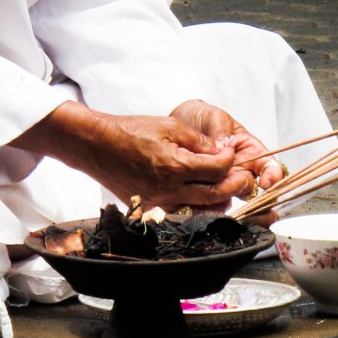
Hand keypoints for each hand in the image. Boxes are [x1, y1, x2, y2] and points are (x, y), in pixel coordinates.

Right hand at [12, 101, 245, 210]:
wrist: (97, 146)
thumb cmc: (129, 132)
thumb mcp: (169, 126)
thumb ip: (199, 141)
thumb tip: (222, 151)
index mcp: (174, 166)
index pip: (218, 169)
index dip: (231, 159)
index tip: (230, 152)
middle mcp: (168, 189)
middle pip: (216, 194)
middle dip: (234, 184)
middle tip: (240, 174)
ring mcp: (158, 202)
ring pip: (201, 208)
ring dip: (217, 197)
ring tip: (222, 183)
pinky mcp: (150, 207)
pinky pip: (182, 211)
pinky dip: (196, 204)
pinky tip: (198, 191)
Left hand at [170, 99, 285, 191]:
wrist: (178, 121)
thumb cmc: (202, 117)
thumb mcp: (215, 117)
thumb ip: (222, 130)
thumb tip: (224, 146)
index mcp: (250, 150)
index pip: (269, 166)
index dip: (273, 175)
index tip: (268, 181)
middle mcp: (240, 169)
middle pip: (252, 187)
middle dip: (247, 190)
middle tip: (236, 188)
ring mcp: (222, 180)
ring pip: (231, 197)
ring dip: (226, 197)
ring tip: (216, 194)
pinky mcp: (203, 188)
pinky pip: (209, 201)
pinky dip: (207, 204)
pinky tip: (200, 202)